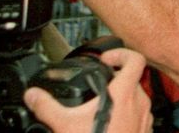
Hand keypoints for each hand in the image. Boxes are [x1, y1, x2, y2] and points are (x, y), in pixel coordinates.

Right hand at [25, 49, 152, 132]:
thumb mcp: (65, 124)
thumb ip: (46, 106)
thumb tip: (33, 95)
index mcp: (124, 93)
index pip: (134, 59)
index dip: (120, 53)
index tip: (105, 59)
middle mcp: (140, 103)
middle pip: (133, 78)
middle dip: (116, 78)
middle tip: (99, 83)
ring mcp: (145, 118)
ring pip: (137, 97)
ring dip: (122, 98)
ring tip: (102, 105)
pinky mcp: (145, 131)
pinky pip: (139, 116)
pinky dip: (127, 114)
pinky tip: (109, 123)